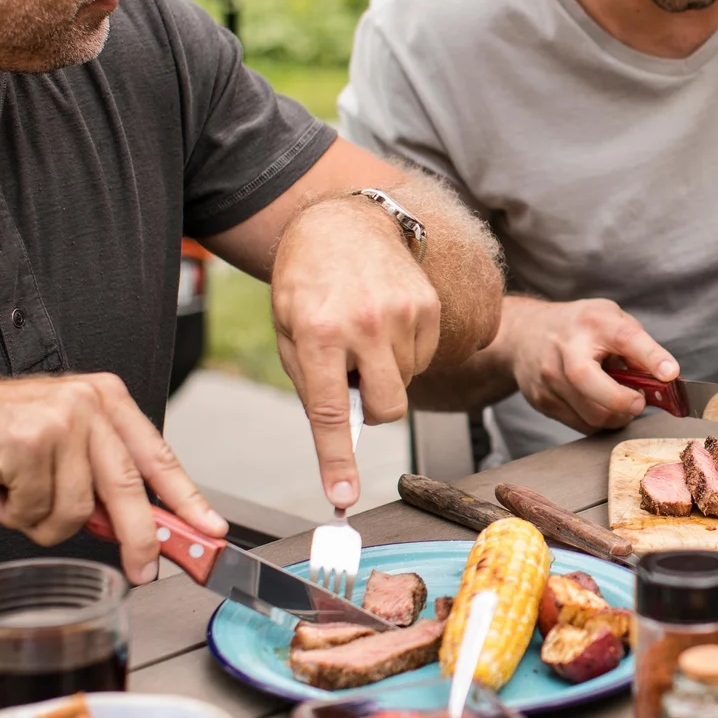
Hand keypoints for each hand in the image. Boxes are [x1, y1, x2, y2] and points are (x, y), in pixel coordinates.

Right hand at [0, 374, 221, 583]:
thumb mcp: (66, 446)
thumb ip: (104, 477)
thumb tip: (145, 528)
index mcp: (107, 399)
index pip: (158, 456)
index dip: (187, 499)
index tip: (211, 530)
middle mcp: (89, 404)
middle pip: (128, 489)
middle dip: (137, 539)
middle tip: (143, 570)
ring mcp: (59, 421)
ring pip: (78, 510)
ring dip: (45, 522)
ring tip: (21, 497)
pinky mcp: (27, 443)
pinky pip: (38, 511)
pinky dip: (15, 515)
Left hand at [273, 196, 441, 507]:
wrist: (346, 222)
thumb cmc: (309, 279)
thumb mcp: (288, 328)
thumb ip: (311, 380)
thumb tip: (341, 430)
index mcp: (319, 332)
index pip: (330, 412)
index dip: (336, 459)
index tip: (343, 495)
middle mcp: (366, 324)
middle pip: (386, 408)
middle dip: (373, 409)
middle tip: (353, 380)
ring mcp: (404, 314)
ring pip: (405, 382)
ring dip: (385, 372)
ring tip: (363, 333)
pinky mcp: (430, 307)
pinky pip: (423, 358)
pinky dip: (403, 353)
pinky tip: (384, 323)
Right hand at [501, 298, 678, 433]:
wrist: (524, 333)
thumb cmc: (578, 327)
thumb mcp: (611, 319)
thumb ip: (637, 345)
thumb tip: (663, 379)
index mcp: (593, 322)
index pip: (625, 338)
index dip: (651, 357)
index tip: (670, 374)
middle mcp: (567, 348)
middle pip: (594, 386)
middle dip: (624, 403)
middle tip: (639, 403)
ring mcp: (550, 377)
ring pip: (592, 415)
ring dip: (616, 416)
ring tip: (621, 402)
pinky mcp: (542, 400)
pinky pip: (580, 425)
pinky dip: (598, 421)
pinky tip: (599, 405)